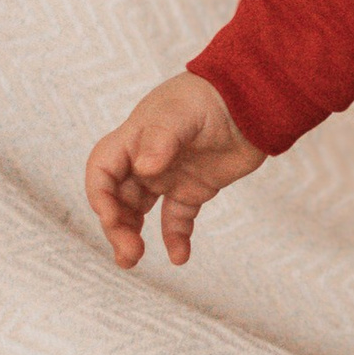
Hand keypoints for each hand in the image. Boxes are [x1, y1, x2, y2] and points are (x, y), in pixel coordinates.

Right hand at [86, 74, 265, 266]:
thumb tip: (143, 169)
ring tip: (134, 259)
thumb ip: (161, 139)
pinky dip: (176, 238)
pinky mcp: (194, 188)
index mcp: (134, 139)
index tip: (113, 219)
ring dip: (133, 235)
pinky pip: (177, 219)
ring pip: (140, 212)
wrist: (253, 99)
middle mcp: (146, 160)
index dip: (100, 196)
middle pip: (117, 198)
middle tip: (129, 253)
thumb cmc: (212, 95)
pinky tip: (180, 257)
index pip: (102, 170)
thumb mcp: (182, 113)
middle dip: (116, 227)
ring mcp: (169, 175)